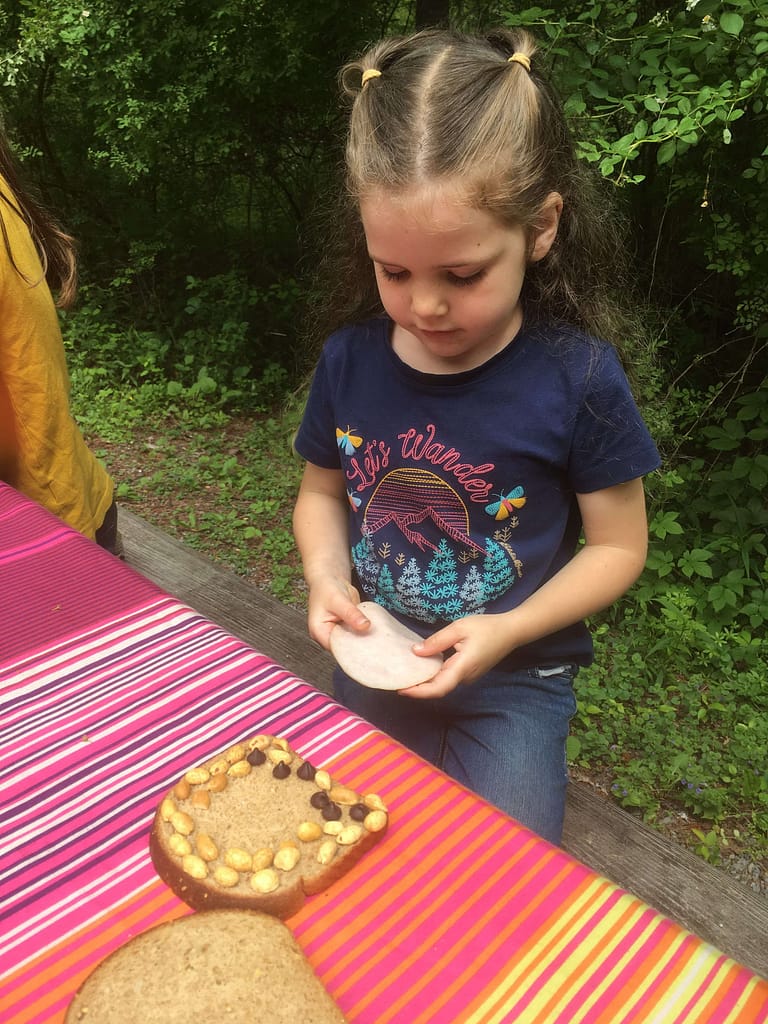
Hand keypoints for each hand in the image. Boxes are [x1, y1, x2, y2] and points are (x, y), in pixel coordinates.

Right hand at [306, 577, 369, 650]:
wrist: (331, 579)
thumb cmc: (328, 588)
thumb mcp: (339, 600)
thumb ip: (351, 613)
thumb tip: (365, 625)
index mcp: (319, 632)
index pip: (337, 648)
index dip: (352, 648)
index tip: (369, 645)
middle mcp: (327, 636)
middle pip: (345, 648)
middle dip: (359, 645)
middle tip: (376, 642)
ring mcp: (338, 633)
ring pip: (352, 642)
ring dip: (363, 639)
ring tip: (378, 638)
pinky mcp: (347, 629)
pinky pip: (357, 634)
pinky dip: (364, 633)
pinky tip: (375, 631)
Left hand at [400, 613, 515, 698]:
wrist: (512, 631)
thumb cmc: (487, 627)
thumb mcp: (459, 628)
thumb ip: (437, 641)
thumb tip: (416, 652)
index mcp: (462, 667)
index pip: (438, 688)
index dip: (418, 692)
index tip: (401, 690)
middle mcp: (465, 677)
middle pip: (438, 688)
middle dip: (417, 688)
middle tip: (397, 681)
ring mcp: (469, 676)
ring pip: (443, 683)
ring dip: (425, 682)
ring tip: (405, 674)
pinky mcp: (470, 672)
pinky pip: (449, 677)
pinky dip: (434, 675)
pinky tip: (423, 667)